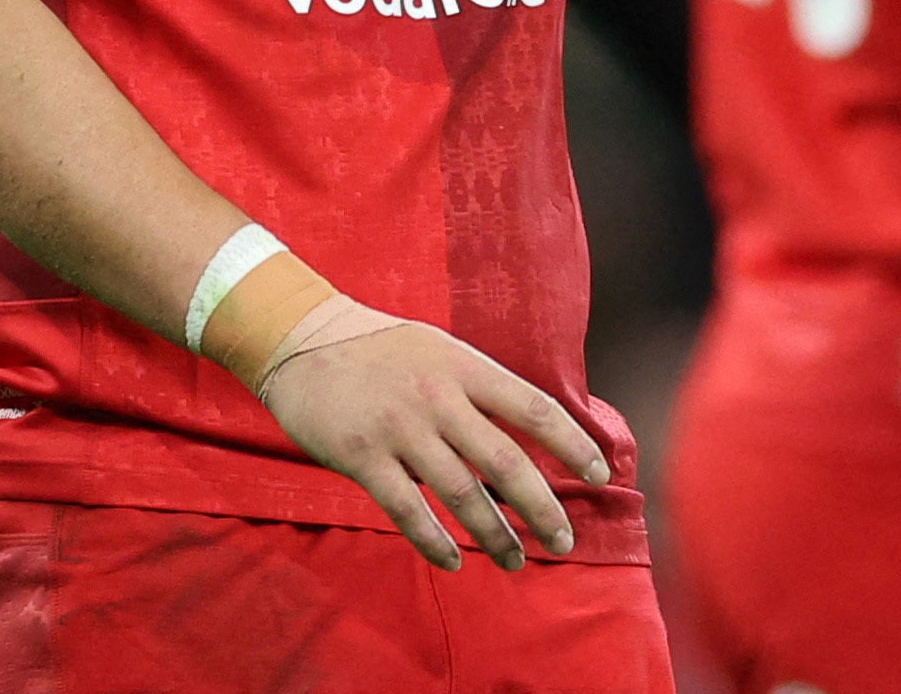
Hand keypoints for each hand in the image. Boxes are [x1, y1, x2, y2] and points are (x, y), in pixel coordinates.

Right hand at [259, 318, 610, 572]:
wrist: (301, 338)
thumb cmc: (379, 347)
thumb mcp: (438, 348)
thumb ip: (477, 386)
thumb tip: (525, 431)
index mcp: (464, 367)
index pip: (533, 407)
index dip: (572, 443)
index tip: (599, 474)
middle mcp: (439, 397)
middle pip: (504, 461)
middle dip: (542, 507)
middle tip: (565, 541)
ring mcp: (400, 428)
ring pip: (461, 494)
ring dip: (494, 534)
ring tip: (516, 560)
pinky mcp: (362, 456)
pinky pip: (407, 510)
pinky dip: (434, 541)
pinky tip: (454, 562)